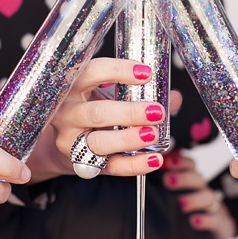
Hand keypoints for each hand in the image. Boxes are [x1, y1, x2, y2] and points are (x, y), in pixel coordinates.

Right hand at [26, 57, 181, 181]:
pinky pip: (109, 166)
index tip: (147, 73)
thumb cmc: (90, 108)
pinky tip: (154, 159)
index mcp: (72, 86)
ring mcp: (71, 141)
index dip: (119, 71)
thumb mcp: (108, 94)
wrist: (64, 141)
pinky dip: (134, 165)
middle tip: (157, 111)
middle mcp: (67, 113)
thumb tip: (173, 97)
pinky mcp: (81, 164)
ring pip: (99, 142)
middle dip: (129, 113)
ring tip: (153, 134)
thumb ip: (140, 94)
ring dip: (129, 139)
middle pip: (97, 113)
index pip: (92, 72)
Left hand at [163, 150, 234, 238]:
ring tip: (181, 204)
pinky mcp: (219, 223)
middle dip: (183, 178)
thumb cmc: (186, 210)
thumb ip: (164, 179)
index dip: (180, 162)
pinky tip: (195, 221)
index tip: (166, 162)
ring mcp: (212, 207)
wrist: (210, 233)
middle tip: (168, 181)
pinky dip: (206, 219)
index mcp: (192, 181)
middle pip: (198, 179)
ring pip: (208, 197)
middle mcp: (202, 191)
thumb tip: (149, 164)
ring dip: (194, 199)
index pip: (190, 165)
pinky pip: (215, 220)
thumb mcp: (174, 193)